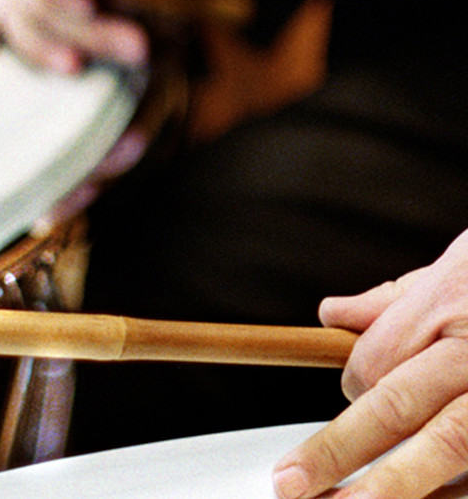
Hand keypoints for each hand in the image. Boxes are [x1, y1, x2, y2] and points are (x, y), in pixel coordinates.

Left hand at [273, 228, 467, 498]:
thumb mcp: (458, 266)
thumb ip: (397, 299)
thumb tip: (333, 313)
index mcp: (452, 308)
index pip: (375, 360)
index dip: (351, 382)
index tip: (349, 392)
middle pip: (397, 410)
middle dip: (338, 451)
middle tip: (290, 484)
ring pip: (448, 450)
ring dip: (398, 486)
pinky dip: (456, 492)